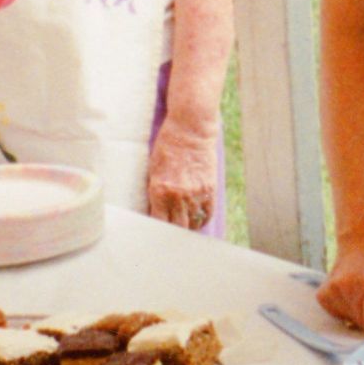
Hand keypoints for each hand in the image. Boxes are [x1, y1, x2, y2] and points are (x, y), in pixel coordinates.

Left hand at [145, 117, 218, 231]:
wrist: (190, 131)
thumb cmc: (167, 147)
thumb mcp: (153, 169)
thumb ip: (154, 191)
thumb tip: (155, 210)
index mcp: (160, 190)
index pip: (158, 222)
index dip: (157, 230)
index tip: (156, 232)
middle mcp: (178, 195)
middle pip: (177, 227)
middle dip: (173, 232)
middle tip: (170, 233)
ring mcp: (196, 193)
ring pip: (193, 224)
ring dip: (188, 227)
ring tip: (183, 226)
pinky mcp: (210, 189)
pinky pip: (207, 214)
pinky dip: (201, 220)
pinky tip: (196, 219)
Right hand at [317, 241, 363, 333]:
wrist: (361, 240)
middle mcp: (348, 288)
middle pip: (363, 325)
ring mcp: (332, 291)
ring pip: (350, 322)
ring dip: (359, 315)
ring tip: (363, 294)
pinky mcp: (322, 295)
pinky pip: (336, 316)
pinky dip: (345, 311)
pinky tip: (350, 294)